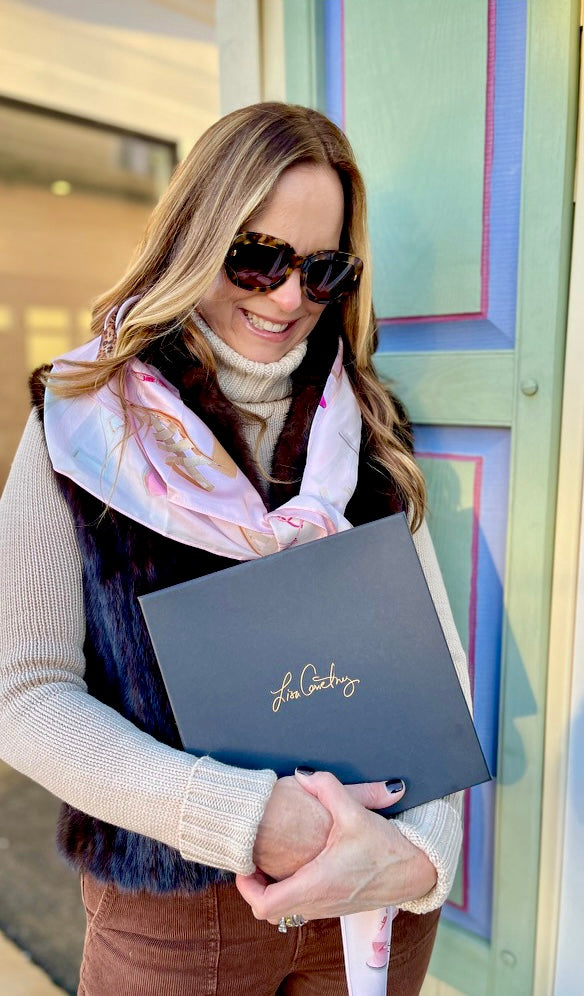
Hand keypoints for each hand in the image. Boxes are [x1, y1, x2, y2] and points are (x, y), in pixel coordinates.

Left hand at [239, 770, 436, 920]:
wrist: (415, 871)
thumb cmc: (386, 846)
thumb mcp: (355, 812)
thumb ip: (327, 788)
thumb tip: (303, 773)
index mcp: (317, 882)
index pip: (266, 903)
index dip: (246, 887)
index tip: (244, 865)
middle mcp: (319, 902)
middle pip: (269, 912)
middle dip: (255, 889)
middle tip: (252, 863)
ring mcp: (327, 908)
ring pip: (286, 911)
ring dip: (272, 891)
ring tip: (269, 862)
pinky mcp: (336, 906)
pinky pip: (301, 907)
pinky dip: (290, 892)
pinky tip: (295, 866)